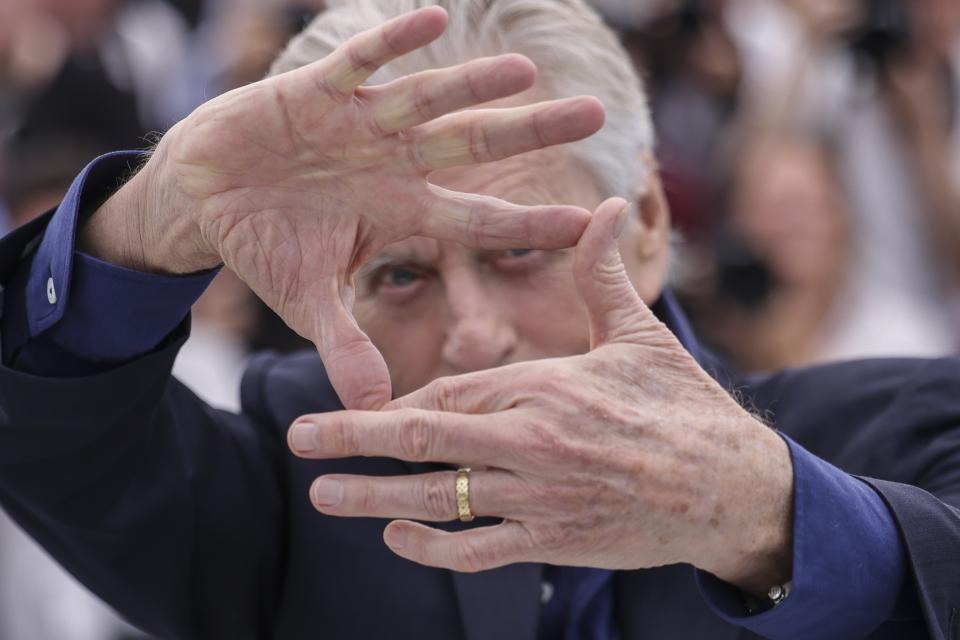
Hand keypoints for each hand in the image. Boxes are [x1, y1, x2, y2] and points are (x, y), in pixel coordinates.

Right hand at [84, 7, 604, 408]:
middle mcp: (393, 163)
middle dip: (529, 132)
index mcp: (401, 212)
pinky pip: (358, 62)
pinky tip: (431, 17)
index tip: (591, 222)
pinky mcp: (316, 92)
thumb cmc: (267, 245)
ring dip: (471, 85)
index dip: (531, 221)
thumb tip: (374, 409)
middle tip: (596, 115)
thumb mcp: (309, 302)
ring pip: (427, 100)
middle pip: (473, 144)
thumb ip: (345, 346)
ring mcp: (359, 124)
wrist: (207, 195)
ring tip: (524, 71)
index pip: (479, 219)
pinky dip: (389, 43)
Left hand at [288, 198, 794, 594]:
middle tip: (297, 438)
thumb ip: (603, 276)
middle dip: (352, 441)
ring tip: (322, 495)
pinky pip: (478, 550)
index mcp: (546, 386)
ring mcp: (540, 497)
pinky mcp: (555, 542)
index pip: (449, 390)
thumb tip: (604, 206)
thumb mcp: (640, 336)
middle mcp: (532, 441)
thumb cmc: (684, 408)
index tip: (350, 403)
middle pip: (424, 440)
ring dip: (372, 498)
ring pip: (438, 499)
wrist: (732, 488)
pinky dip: (432, 545)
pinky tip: (396, 538)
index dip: (394, 401)